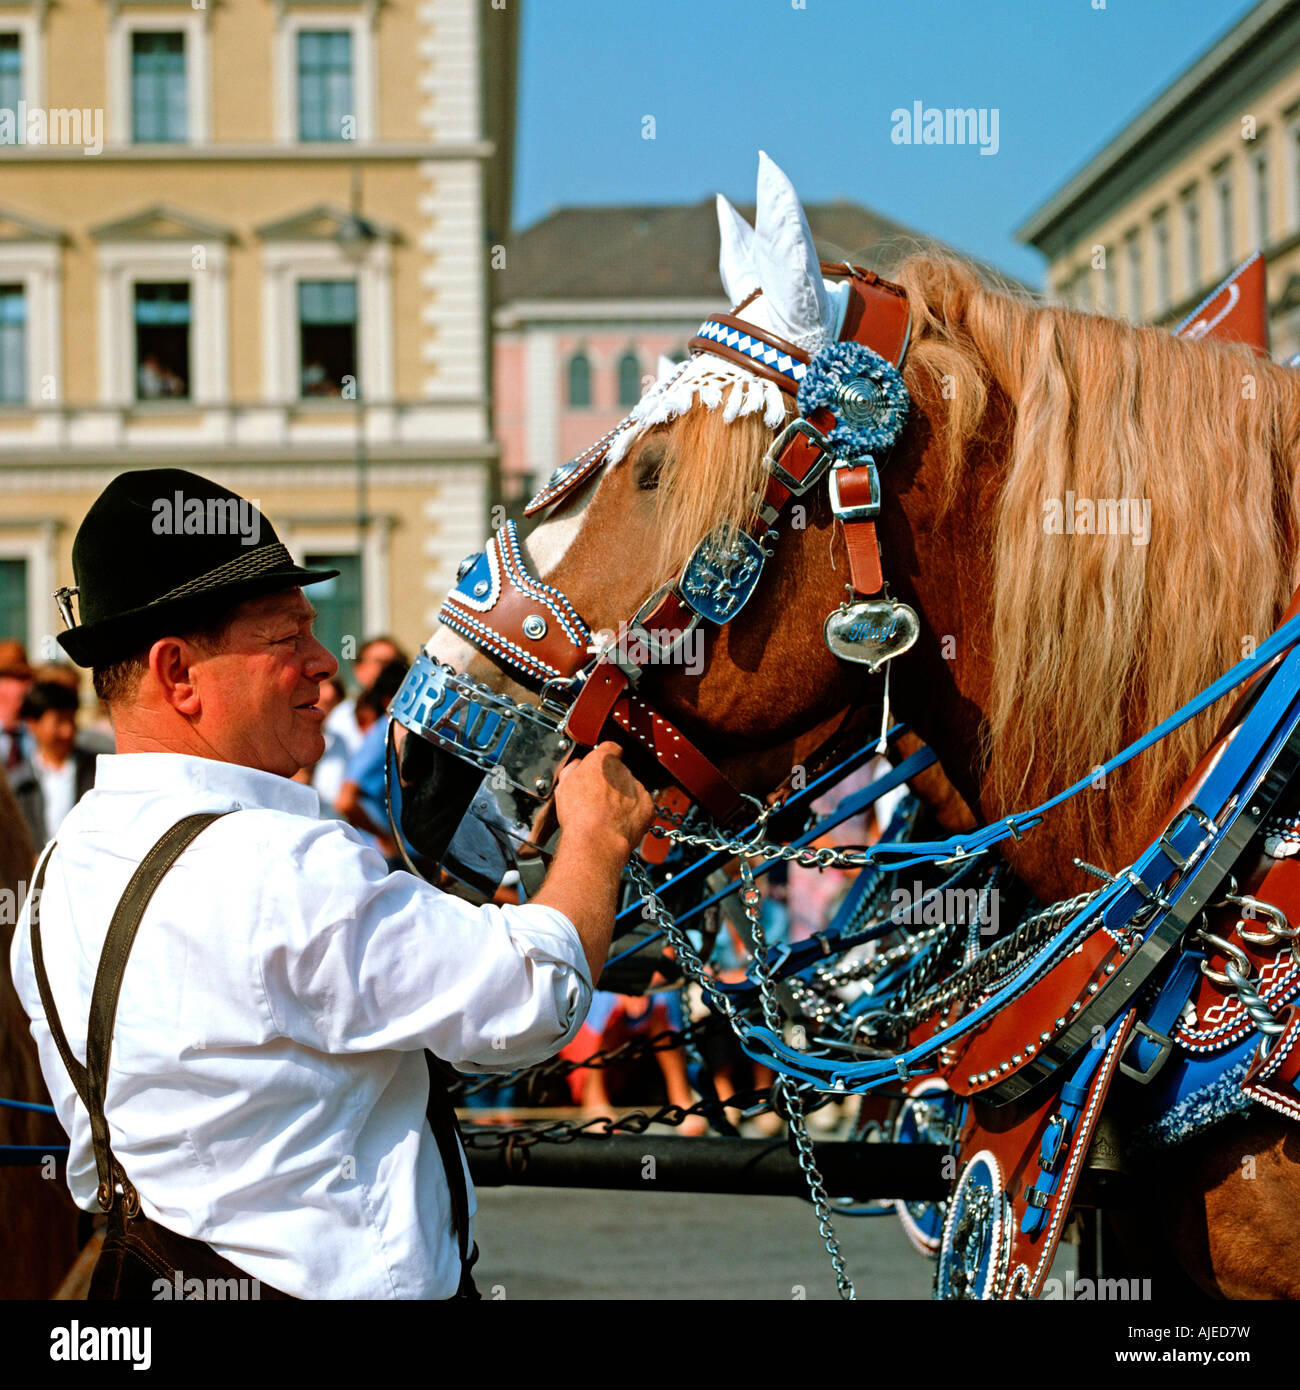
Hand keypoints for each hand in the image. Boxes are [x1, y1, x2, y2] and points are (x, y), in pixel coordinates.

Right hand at [553, 741, 655, 859]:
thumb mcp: (564, 786)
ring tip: (608, 816)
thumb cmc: (578, 816)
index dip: (605, 758)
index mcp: (602, 760)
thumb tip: (577, 766)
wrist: (596, 841)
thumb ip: (573, 770)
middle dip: (612, 783)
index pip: (610, 748)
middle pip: (620, 772)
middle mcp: (623, 770)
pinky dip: (634, 813)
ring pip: (632, 789)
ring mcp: (637, 788)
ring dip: (623, 799)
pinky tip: (620, 823)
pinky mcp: (648, 805)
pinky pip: (642, 806)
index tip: (600, 768)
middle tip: (599, 801)